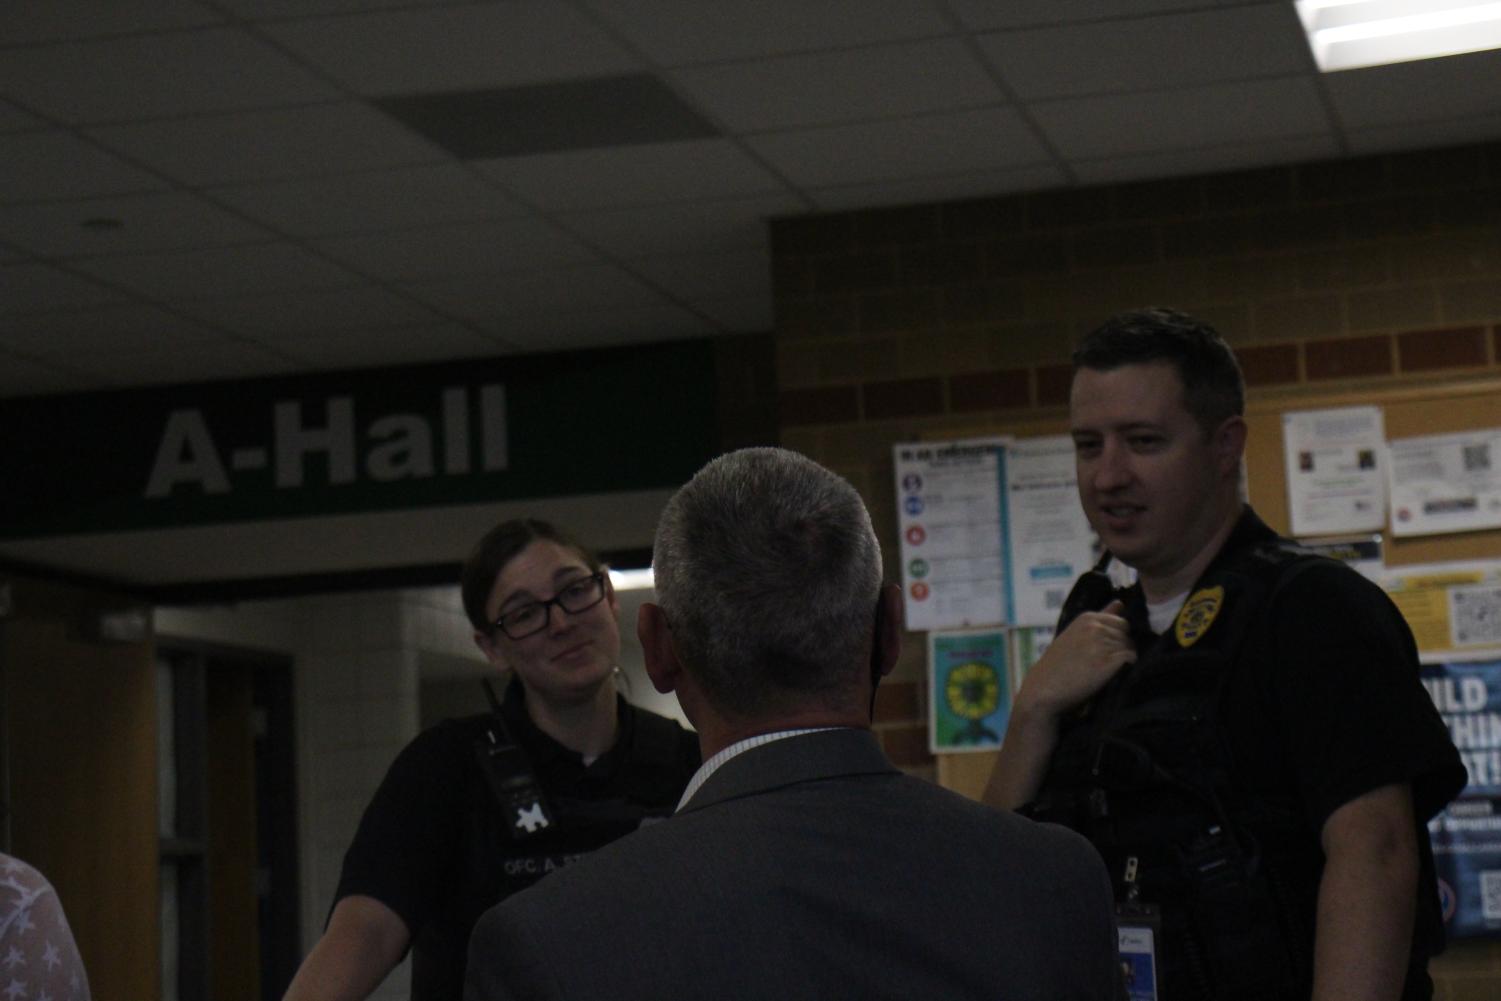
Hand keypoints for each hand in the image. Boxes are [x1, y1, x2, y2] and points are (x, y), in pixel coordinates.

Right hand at [1017, 600, 1135, 720]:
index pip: (1120, 621)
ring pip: (1130, 646)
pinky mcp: (1108, 662)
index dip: (1116, 636)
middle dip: (1121, 646)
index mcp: (1087, 618)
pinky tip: (1112, 675)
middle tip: (1104, 662)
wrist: (1044, 688)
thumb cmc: (1058, 664)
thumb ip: (1100, 618)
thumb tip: (1120, 602)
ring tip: (1104, 670)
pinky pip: (1131, 658)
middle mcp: (1096, 627)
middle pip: (1127, 634)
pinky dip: (1126, 667)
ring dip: (1122, 659)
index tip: (1104, 650)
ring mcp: (1102, 643)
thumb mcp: (1075, 634)